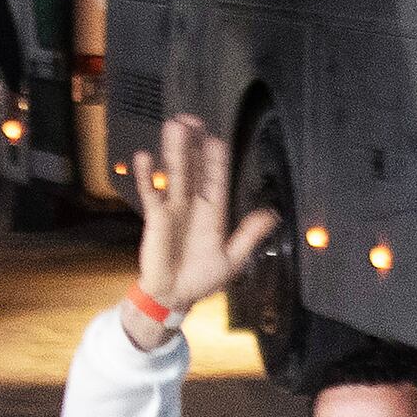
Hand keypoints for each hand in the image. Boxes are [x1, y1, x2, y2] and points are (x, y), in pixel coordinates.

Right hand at [131, 112, 272, 321]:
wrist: (174, 296)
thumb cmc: (202, 278)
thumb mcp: (233, 258)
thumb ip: (249, 235)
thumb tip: (272, 215)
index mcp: (213, 213)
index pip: (216, 180)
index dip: (216, 160)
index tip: (216, 140)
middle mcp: (192, 205)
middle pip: (194, 169)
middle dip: (193, 145)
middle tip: (191, 120)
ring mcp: (173, 209)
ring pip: (174, 174)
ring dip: (173, 152)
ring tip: (173, 128)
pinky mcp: (155, 218)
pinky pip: (151, 193)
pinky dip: (147, 176)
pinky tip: (144, 158)